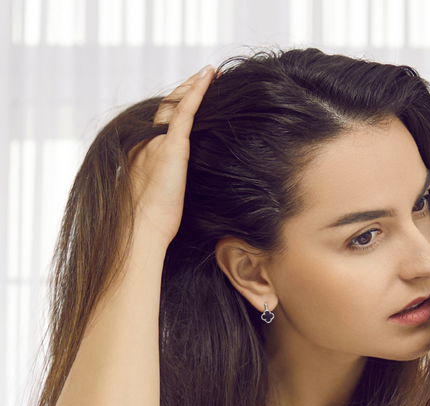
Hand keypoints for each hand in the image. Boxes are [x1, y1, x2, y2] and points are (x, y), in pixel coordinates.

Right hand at [127, 65, 214, 247]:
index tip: (189, 99)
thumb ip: (169, 190)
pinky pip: (185, 110)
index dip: (174, 109)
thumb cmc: (150, 226)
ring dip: (193, 86)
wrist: (142, 231)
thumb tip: (179, 200)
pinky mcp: (171, 146)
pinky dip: (197, 91)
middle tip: (203, 78)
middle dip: (184, 92)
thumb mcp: (162, 203)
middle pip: (166, 108)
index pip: (160, 124)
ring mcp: (157, 142)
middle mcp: (146, 142)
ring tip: (210, 73)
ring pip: (175, 104)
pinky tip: (209, 77)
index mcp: (142, 155)